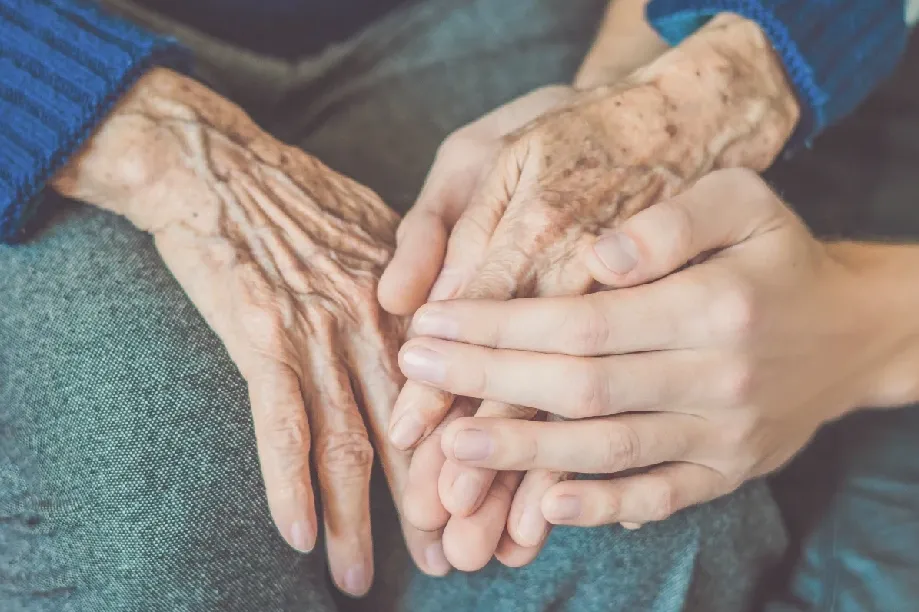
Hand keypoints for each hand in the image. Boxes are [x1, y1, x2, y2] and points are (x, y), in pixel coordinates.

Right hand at [53, 69, 444, 594]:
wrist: (216, 164)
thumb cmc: (298, 196)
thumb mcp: (379, 231)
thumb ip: (416, 287)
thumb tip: (439, 333)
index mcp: (413, 299)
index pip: (455, 395)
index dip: (471, 456)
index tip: (486, 505)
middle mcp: (378, 321)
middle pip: (415, 431)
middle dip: (431, 503)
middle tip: (453, 561)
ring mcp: (320, 330)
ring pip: (349, 441)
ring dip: (359, 520)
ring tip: (366, 578)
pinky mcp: (261, 336)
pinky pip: (280, 425)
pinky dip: (289, 486)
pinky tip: (298, 537)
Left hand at [403, 168, 899, 526]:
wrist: (852, 329)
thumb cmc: (779, 255)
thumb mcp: (742, 200)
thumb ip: (668, 222)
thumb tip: (595, 257)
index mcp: (714, 304)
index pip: (582, 321)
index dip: (499, 326)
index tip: (433, 322)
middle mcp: (718, 377)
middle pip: (580, 387)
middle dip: (486, 382)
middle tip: (415, 373)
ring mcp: (724, 434)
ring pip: (608, 450)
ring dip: (521, 453)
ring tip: (448, 447)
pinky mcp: (728, 472)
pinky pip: (659, 497)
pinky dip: (601, 506)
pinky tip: (541, 503)